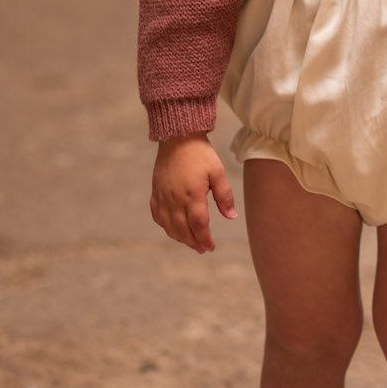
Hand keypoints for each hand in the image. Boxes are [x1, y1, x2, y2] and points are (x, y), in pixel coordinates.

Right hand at [150, 134, 236, 252]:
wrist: (177, 138)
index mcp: (193, 194)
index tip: (211, 247)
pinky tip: (173, 229)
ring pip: (169, 226)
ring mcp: (163, 196)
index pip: (199, 225)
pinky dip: (165, 226)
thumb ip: (224, 196)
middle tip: (203, 249)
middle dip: (193, 242)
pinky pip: (157, 216)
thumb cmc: (200, 154)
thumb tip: (231, 216)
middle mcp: (175, 198)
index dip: (205, 239)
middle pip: (182, 229)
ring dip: (179, 237)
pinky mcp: (155, 192)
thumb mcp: (218, 172)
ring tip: (191, 242)